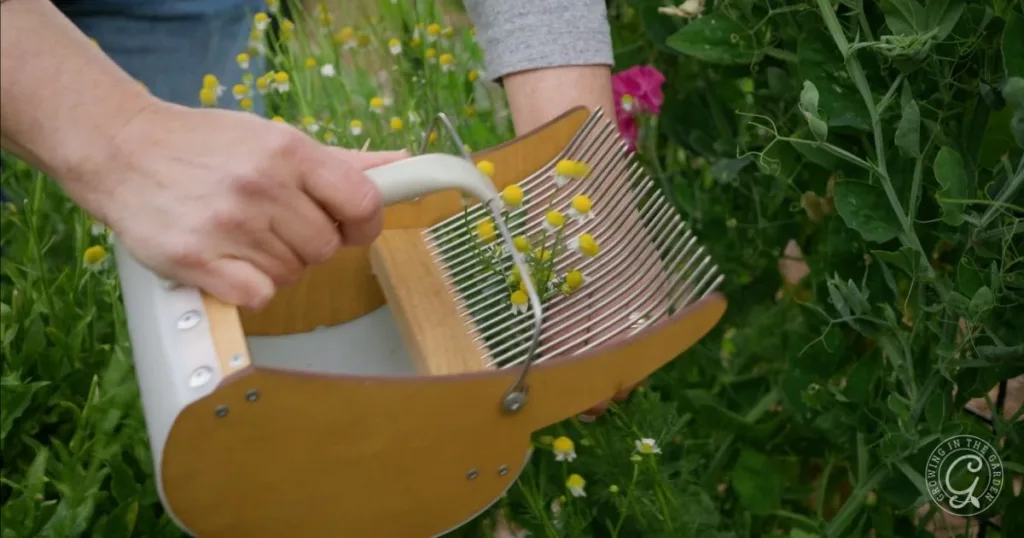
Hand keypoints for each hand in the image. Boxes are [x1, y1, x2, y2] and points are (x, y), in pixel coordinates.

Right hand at [74, 100, 406, 309]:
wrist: (123, 150)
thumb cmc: (207, 146)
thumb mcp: (275, 138)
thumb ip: (341, 162)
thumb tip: (401, 165)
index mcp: (289, 152)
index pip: (363, 202)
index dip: (365, 224)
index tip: (350, 227)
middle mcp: (262, 186)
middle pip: (326, 247)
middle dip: (309, 244)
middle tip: (276, 225)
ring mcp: (228, 224)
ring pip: (293, 274)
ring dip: (275, 264)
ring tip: (242, 235)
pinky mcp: (197, 259)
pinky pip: (258, 296)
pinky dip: (249, 288)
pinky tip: (229, 261)